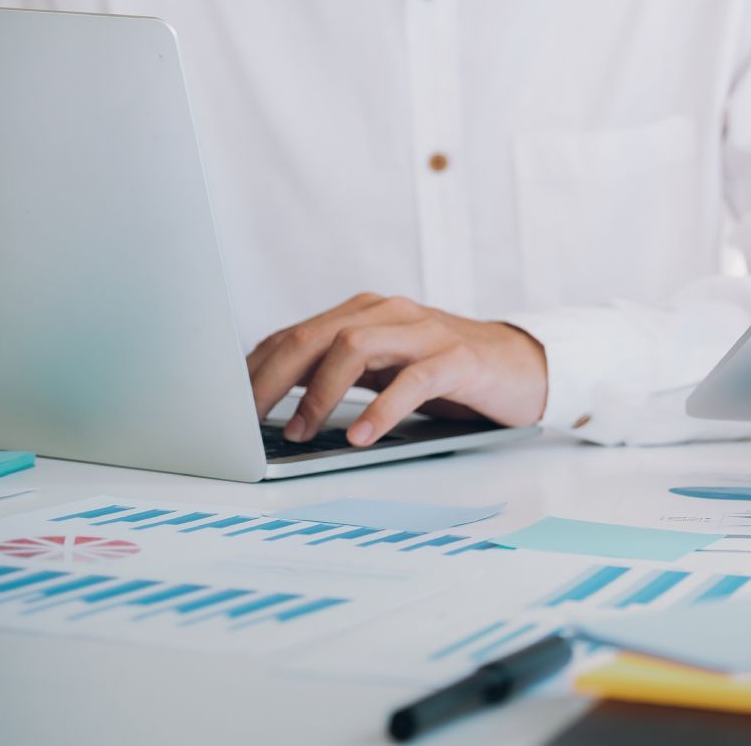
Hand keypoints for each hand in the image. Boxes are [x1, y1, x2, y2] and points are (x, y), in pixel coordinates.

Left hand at [245, 294, 547, 446]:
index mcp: (366, 313)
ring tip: (303, 432)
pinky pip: (411, 380)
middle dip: (271, 379)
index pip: (294, 335)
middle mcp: (390, 313)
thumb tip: (276, 405)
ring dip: (319, 393)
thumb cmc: (448, 373)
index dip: (255, 370)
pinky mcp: (458, 359)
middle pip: (314, 335)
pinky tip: (361, 436)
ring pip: (354, 346)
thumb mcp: (386, 369)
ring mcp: (425, 332)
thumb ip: (341, 374)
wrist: (524, 367)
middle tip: (246, 420)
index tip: (225, 408)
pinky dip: (380, 410)